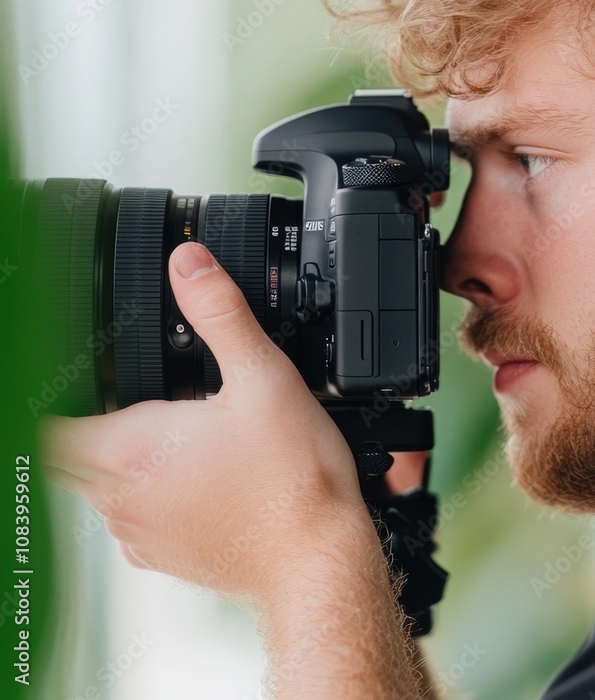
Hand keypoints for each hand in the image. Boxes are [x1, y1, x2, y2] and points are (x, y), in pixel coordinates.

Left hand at [42, 242, 375, 601]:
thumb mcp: (263, 376)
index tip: (77, 379)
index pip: (47, 426)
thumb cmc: (293, 480)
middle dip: (96, 418)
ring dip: (125, 455)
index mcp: (133, 448)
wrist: (317, 559)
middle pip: (72, 452)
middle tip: (148, 394)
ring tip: (181, 429)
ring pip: (103, 485)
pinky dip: (151, 490)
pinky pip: (134, 516)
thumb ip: (221, 312)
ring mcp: (139, 533)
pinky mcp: (164, 555)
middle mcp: (122, 497)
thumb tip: (190, 263)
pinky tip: (200, 473)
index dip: (55, 396)